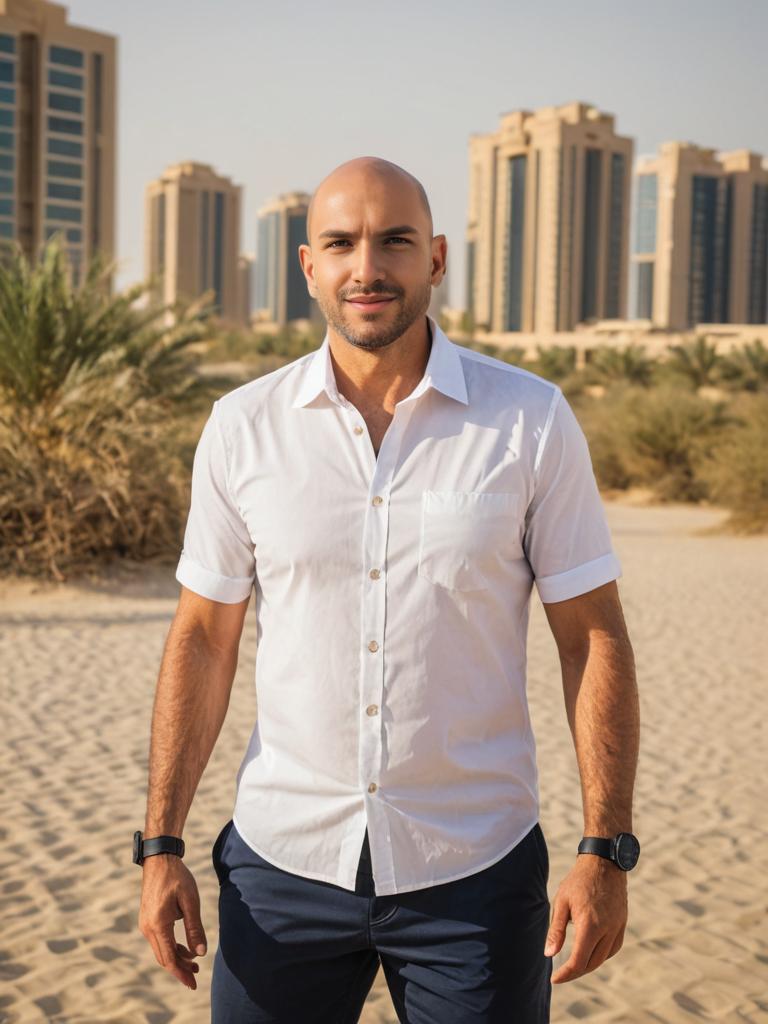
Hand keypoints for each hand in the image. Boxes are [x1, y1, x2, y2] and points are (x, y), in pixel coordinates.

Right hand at [138, 855, 207, 989]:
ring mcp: (145, 924)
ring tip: (194, 963)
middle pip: (164, 957)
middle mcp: (147, 928)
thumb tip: (201, 953)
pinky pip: (159, 940)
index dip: (181, 973)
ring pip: (161, 950)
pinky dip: (172, 947)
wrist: (160, 859)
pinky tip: (186, 948)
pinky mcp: (148, 919)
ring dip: (177, 958)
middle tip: (196, 976)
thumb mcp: (190, 901)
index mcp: (157, 925)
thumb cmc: (177, 877)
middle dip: (180, 969)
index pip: (169, 958)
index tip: (193, 984)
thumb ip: (195, 928)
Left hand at [544, 854, 627, 982]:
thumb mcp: (562, 902)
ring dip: (589, 965)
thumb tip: (549, 954)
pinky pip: (613, 948)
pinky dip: (602, 955)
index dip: (566, 974)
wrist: (604, 862)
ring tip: (574, 965)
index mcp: (590, 925)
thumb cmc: (578, 880)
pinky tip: (592, 952)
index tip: (554, 978)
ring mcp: (618, 926)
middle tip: (561, 973)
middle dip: (576, 972)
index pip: (578, 961)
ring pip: (604, 957)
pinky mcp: (622, 922)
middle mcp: (607, 929)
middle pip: (592, 963)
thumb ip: (556, 930)